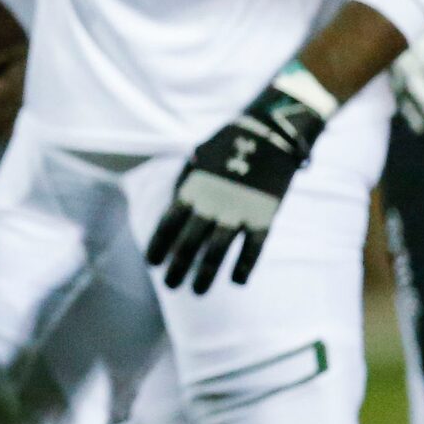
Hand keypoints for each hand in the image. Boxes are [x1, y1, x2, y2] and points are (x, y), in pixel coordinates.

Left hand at [146, 70, 331, 291]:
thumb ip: (184, 183)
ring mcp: (238, 212)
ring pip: (217, 252)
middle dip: (178, 267)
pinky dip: (244, 266)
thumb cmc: (230, 143)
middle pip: (188, 244)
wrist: (271, 131)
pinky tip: (236, 282)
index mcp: (191, 189)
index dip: (158, 246)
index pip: (167, 225)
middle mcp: (211, 204)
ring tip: (197, 291)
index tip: (152, 264)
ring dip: (205, 274)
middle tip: (171, 285)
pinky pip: (253, 248)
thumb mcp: (197, 158)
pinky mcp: (264, 216)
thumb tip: (170, 206)